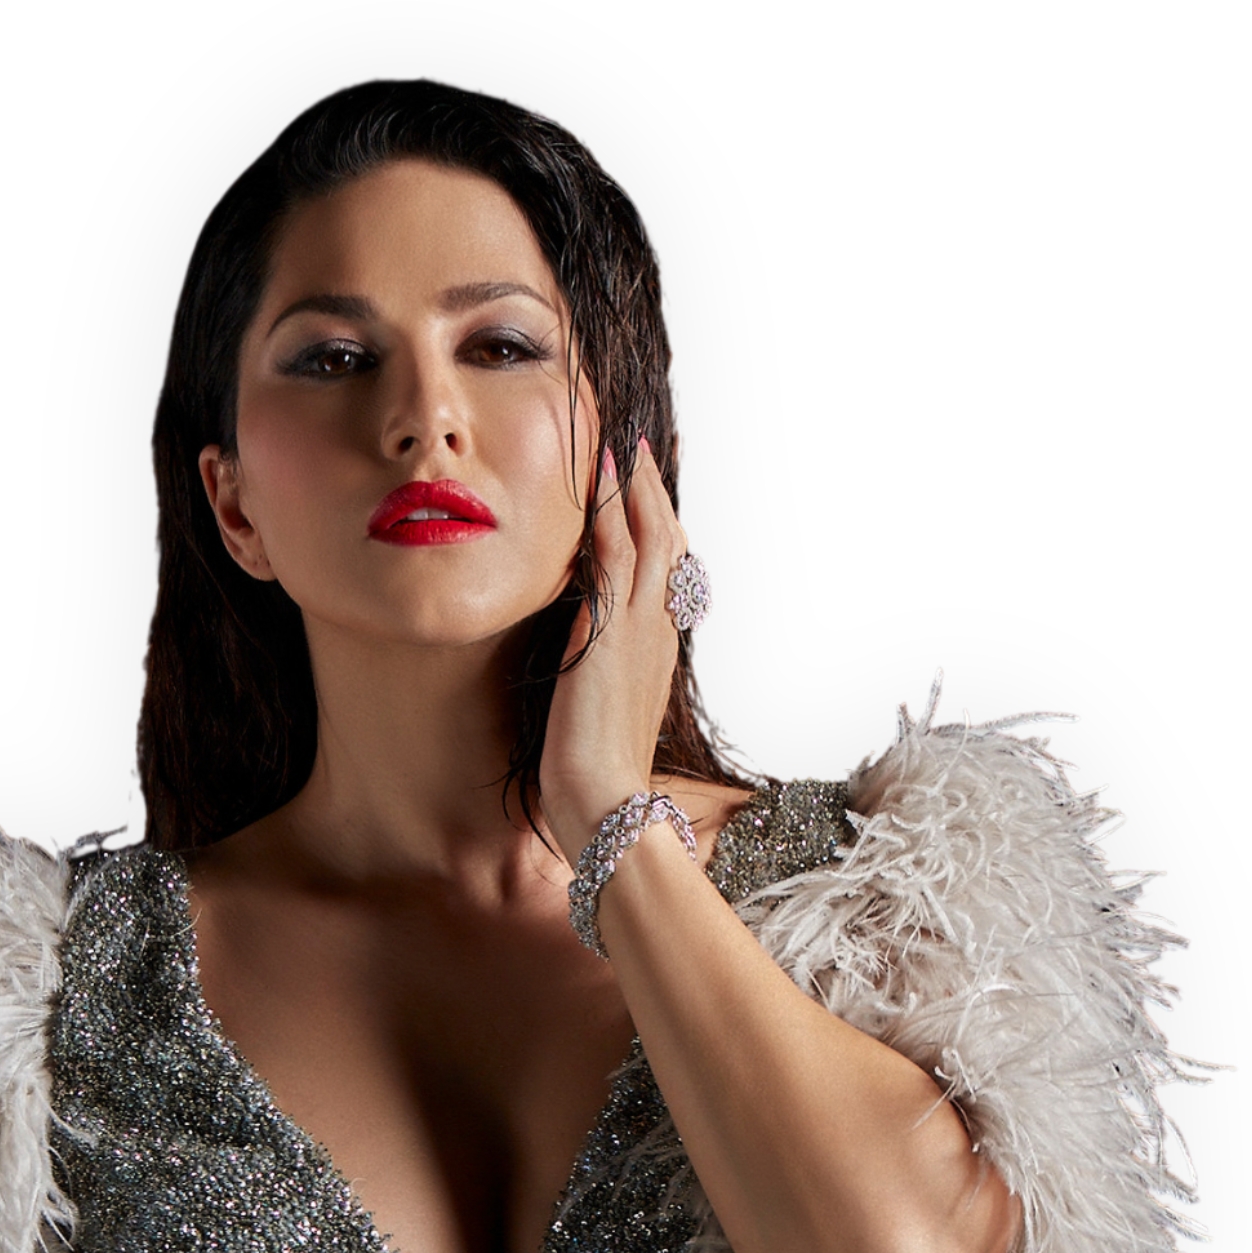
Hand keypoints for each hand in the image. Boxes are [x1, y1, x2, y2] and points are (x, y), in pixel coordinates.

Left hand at [538, 438, 688, 869]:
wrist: (605, 804)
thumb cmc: (598, 779)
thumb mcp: (602, 717)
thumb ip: (599, 680)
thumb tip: (583, 666)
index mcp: (658, 653)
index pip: (667, 576)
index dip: (660, 531)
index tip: (649, 496)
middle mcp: (659, 633)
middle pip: (669, 544)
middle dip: (654, 495)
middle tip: (642, 451)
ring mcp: (641, 629)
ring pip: (650, 538)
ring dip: (635, 489)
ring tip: (621, 449)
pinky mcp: (612, 631)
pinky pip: (617, 553)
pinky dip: (611, 510)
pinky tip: (600, 479)